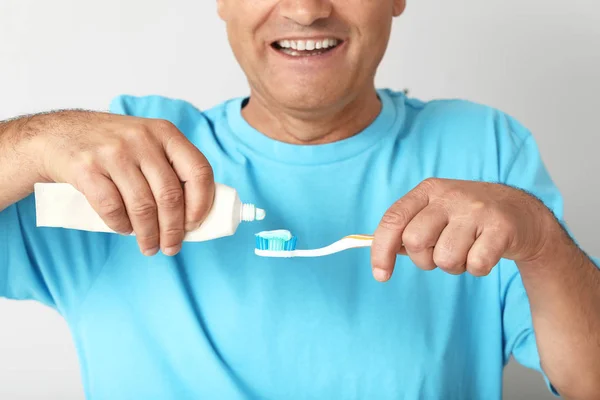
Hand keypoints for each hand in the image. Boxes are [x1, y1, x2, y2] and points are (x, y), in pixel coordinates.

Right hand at [40, 111, 214, 255]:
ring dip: (149, 235)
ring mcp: (113, 152)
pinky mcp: (86, 168)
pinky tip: (124, 229)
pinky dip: (121, 226)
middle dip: (173, 230)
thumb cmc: (111, 146)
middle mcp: (142, 139)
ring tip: (149, 246)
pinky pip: (112, 208)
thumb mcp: (146, 142)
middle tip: (171, 248)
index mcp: (165, 132)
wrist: (56, 134)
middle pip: (170, 196)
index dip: (202, 203)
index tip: (195, 225)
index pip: (198, 171)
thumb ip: (170, 168)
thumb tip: (193, 215)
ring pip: (143, 207)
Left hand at [370, 178, 555, 281]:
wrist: (522, 213)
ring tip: (467, 251)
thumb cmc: (468, 218)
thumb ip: (408, 229)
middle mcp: (450, 195)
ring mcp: (477, 210)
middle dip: (424, 260)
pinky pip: (476, 265)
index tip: (381, 275)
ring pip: (445, 258)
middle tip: (441, 254)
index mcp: (428, 191)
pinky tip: (485, 253)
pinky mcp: (501, 227)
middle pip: (414, 242)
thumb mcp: (435, 213)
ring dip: (454, 266)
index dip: (380, 250)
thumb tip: (381, 254)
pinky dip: (478, 268)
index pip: (393, 220)